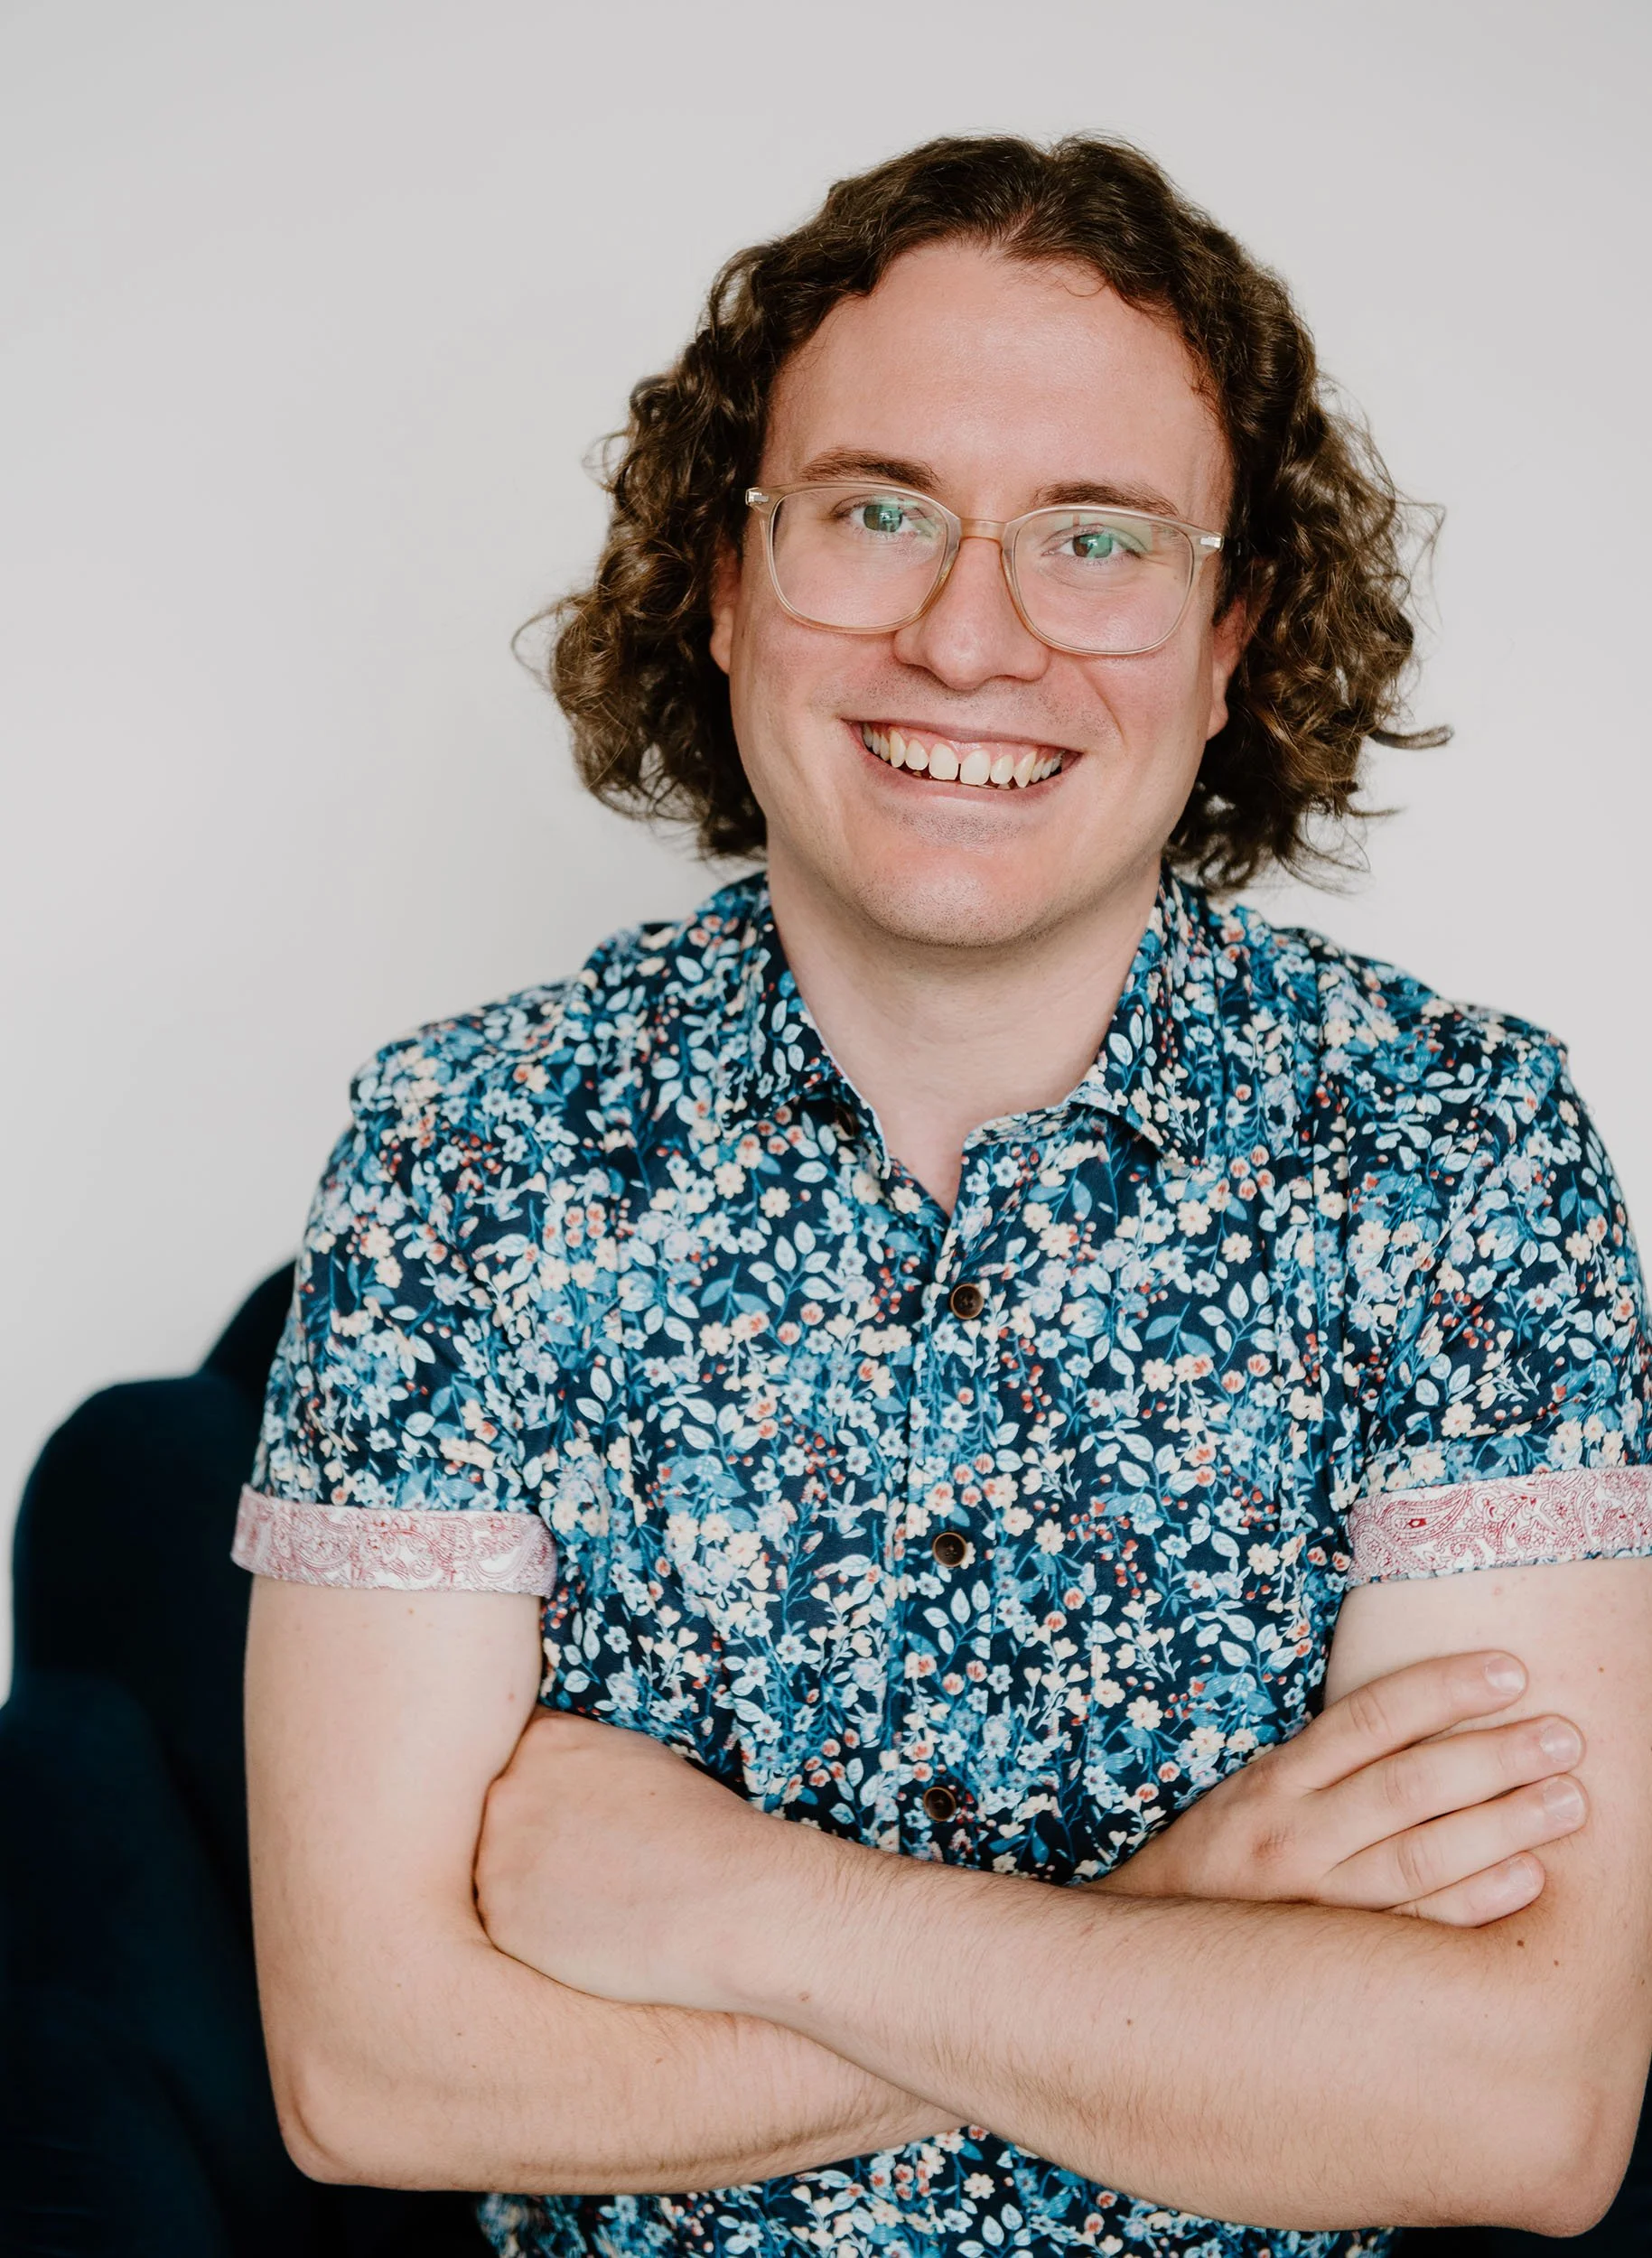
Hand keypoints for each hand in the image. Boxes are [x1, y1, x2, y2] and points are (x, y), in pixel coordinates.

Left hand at [475, 1711, 783, 2008]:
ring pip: (498, 1870)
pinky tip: (588, 1931)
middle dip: (536, 1836)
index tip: (584, 1818)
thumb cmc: (699, 1829)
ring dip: (531, 1885)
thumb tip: (556, 1773)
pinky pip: (506, 1923)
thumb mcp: (637, 1758)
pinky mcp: (501, 1922)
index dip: (554, 1793)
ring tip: (596, 1899)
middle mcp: (507, 1791)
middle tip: (592, 1863)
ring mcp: (497, 1857)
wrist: (725, 1902)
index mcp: (544, 1740)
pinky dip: (538, 1932)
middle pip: (504, 1813)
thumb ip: (579, 1758)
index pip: (522, 1759)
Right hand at [1097, 1650, 1586, 1924]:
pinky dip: (1475, 1903)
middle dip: (1494, 1757)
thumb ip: (1326, 1762)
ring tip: (1569, 1800)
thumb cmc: (1222, 1864)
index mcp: (1276, 1782)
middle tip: (1567, 1737)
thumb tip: (1426, 1714)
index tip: (1511, 1670)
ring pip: (1421, 1857)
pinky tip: (1530, 1880)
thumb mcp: (1255, 1794)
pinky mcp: (1334, 1962)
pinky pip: (1416, 1930)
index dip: (1441, 1689)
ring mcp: (1314, 1902)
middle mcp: (1293, 1835)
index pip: (1369, 1718)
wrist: (1152, 1963)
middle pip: (1408, 1786)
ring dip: (1504, 1826)